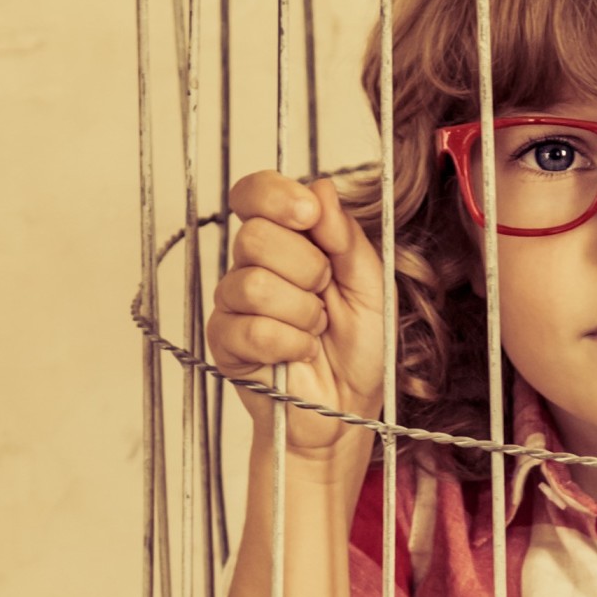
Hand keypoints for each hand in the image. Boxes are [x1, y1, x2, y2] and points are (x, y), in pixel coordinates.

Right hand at [206, 171, 387, 462]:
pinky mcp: (225, 344)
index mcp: (287, 239)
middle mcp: (251, 265)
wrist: (348, 408)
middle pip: (255, 237)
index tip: (309, 215)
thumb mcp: (371, 284)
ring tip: (316, 329)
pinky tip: (300, 352)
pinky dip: (290, 343)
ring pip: (253, 284)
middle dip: (307, 268)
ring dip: (302, 312)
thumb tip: (321, 188)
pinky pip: (252, 330)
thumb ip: (347, 238)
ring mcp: (232, 305)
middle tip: (326, 295)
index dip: (275, 195)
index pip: (254, 193)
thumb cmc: (360, 345)